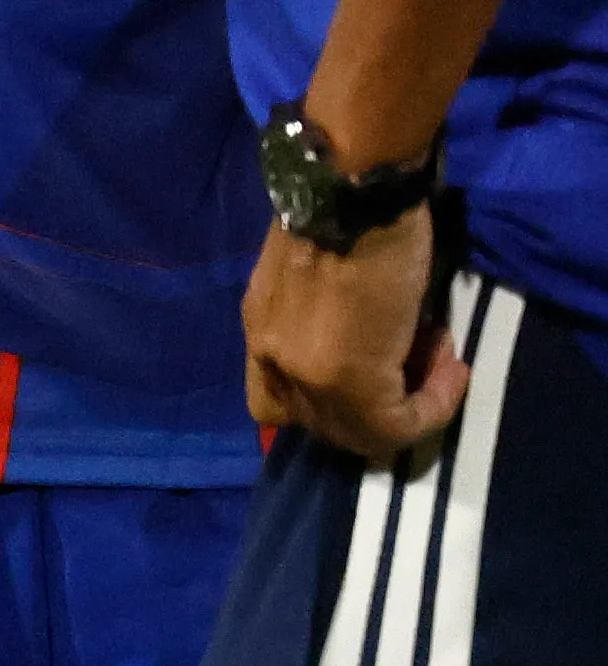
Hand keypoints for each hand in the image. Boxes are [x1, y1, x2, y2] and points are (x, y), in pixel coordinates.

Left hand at [245, 208, 465, 457]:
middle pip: (318, 420)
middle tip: (425, 357)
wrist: (356, 184)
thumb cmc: (349, 200)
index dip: (333, 396)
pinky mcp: (348, 380)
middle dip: (377, 401)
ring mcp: (305, 374)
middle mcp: (271, 358)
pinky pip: (391, 427)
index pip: (279, 397)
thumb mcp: (325, 262)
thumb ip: (331, 304)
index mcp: (261, 327)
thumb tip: (376, 325)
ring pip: (355, 431)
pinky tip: (454, 370)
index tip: (387, 359)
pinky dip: (430, 408)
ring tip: (442, 359)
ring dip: (407, 404)